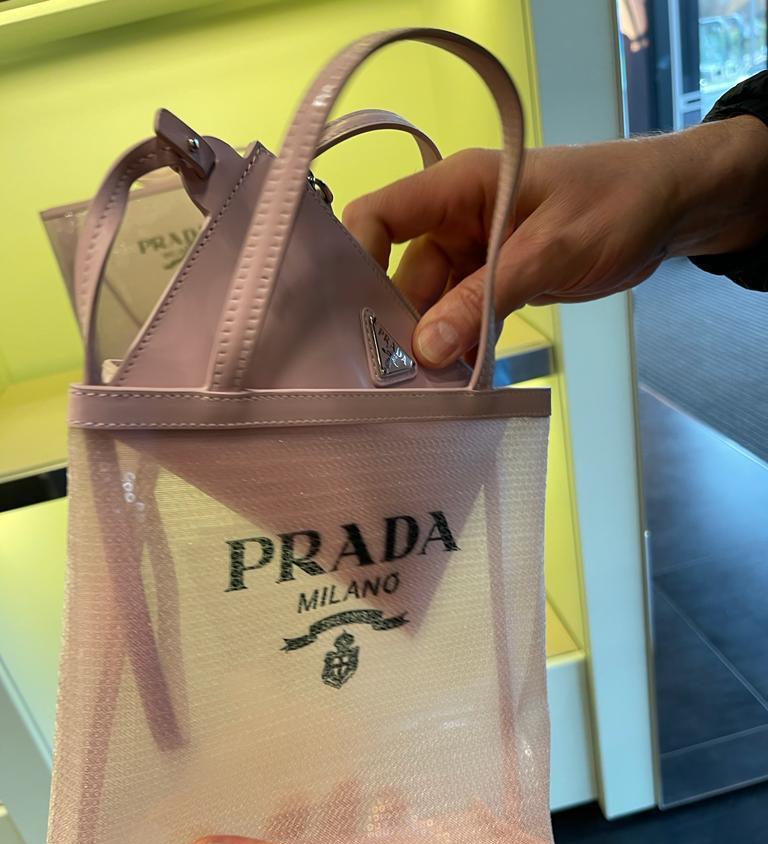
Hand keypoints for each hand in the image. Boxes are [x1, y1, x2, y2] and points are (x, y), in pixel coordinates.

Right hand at [343, 115, 767, 366]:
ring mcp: (471, 254)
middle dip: (395, 326)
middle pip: (398, 275)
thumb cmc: (614, 206)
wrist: (668, 209)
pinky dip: (458, 346)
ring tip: (426, 392)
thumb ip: (484, 299)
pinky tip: (457, 381)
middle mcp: (452, 221)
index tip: (349, 324)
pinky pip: (459, 317)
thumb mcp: (549, 251)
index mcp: (456, 188)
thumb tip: (423, 350)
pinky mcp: (491, 281)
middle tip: (393, 383)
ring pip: (428, 305)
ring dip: (429, 345)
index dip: (353, 263)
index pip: (377, 217)